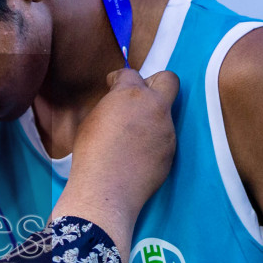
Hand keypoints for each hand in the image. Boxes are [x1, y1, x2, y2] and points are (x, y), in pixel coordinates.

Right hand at [55, 68, 178, 250]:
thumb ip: (110, 105)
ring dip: (151, 118)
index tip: (114, 85)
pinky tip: (137, 154)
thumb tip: (117, 103)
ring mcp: (167, 129)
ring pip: (165, 114)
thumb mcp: (92, 120)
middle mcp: (155, 106)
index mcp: (130, 94)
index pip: (131, 73)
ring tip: (132, 137)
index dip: (119, 79)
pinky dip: (153, 140)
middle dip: (155, 82)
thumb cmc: (90, 154)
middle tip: (140, 96)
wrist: (106, 189)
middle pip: (168, 80)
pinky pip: (164, 137)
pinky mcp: (171, 150)